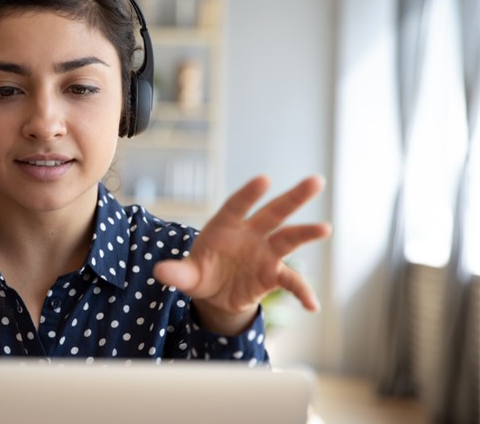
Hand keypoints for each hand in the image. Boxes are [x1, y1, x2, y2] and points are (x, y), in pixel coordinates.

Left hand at [153, 175, 330, 334]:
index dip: (249, 193)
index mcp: (225, 226)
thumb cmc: (200, 273)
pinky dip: (302, 292)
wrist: (215, 294)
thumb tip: (160, 273)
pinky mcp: (273, 274)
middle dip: (293, 197)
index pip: (238, 206)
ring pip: (288, 239)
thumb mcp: (186, 275)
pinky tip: (312, 306)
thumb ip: (177, 273)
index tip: (264, 179)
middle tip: (316, 181)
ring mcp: (264, 253)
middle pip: (273, 212)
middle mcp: (250, 234)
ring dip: (306, 233)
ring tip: (325, 228)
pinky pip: (291, 281)